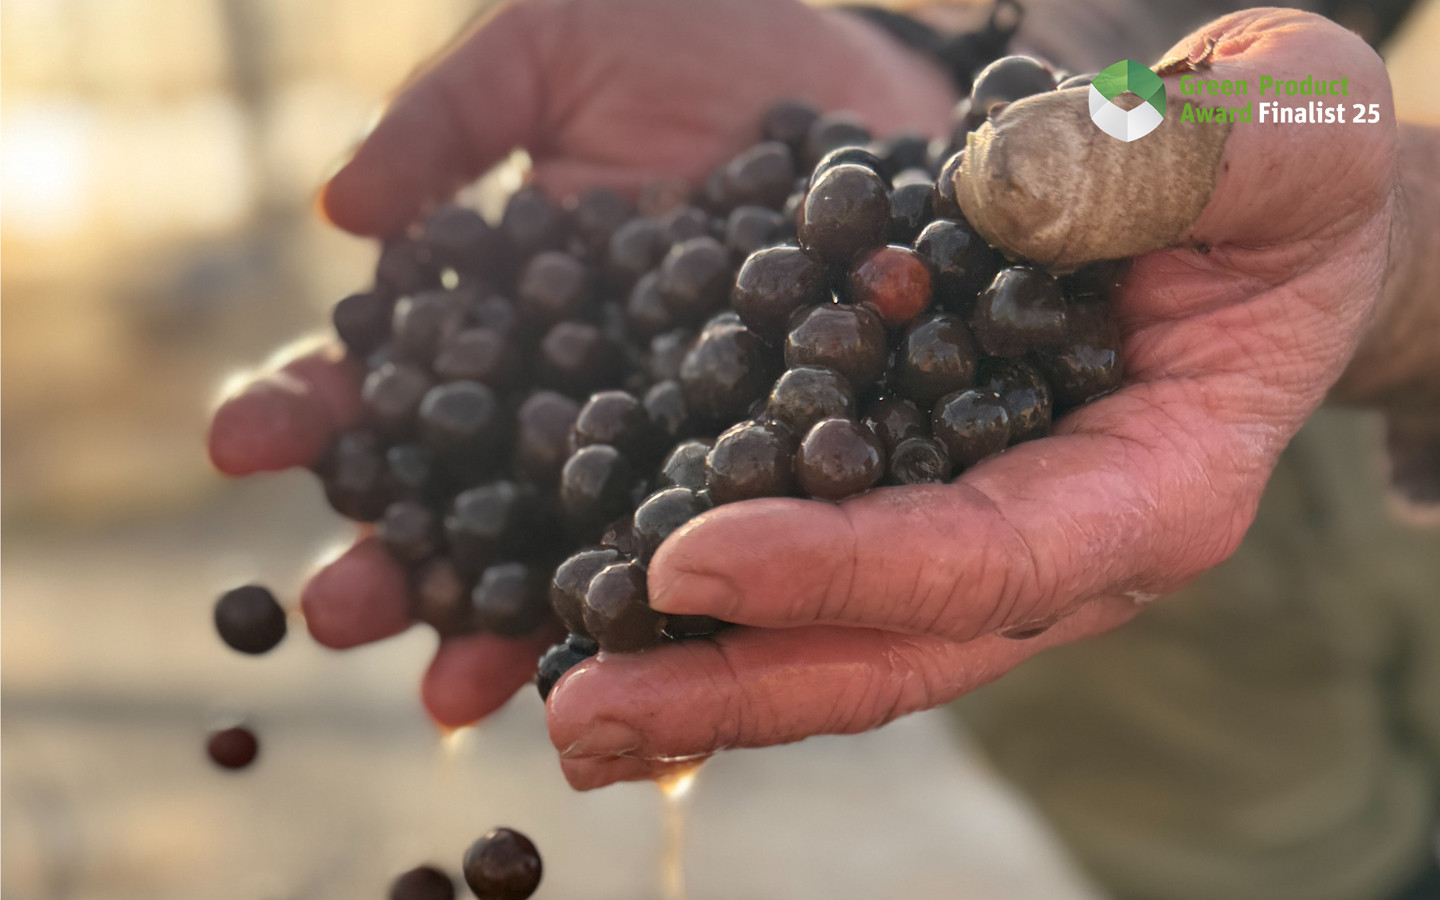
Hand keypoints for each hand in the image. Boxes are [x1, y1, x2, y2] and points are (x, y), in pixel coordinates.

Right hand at [206, 0, 957, 727]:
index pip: (391, 371)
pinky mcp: (763, 461)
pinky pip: (704, 545)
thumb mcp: (554, 49)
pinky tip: (615, 666)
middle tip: (332, 612)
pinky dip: (656, 608)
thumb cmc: (700, 39)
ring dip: (505, 622)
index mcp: (504, 306)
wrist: (870, 71)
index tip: (241, 441)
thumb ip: (447, 123)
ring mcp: (664, 436)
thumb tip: (340, 212)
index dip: (318, 408)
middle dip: (396, 557)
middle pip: (468, 492)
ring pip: (570, 544)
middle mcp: (572, 392)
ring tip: (444, 692)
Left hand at [547, 9, 1400, 787]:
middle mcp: (1061, 549)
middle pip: (893, 648)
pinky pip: (818, 567)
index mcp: (1157, 489)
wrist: (1266, 231)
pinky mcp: (928, 501)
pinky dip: (717, 598)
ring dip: (702, 672)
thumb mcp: (1275, 142)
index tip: (691, 561)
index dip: (846, 573)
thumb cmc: (1286, 186)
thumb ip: (1169, 164)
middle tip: (583, 718)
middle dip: (737, 686)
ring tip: (562, 697)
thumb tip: (1000, 186)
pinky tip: (604, 599)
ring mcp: (988, 538)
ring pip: (840, 636)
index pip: (992, 561)